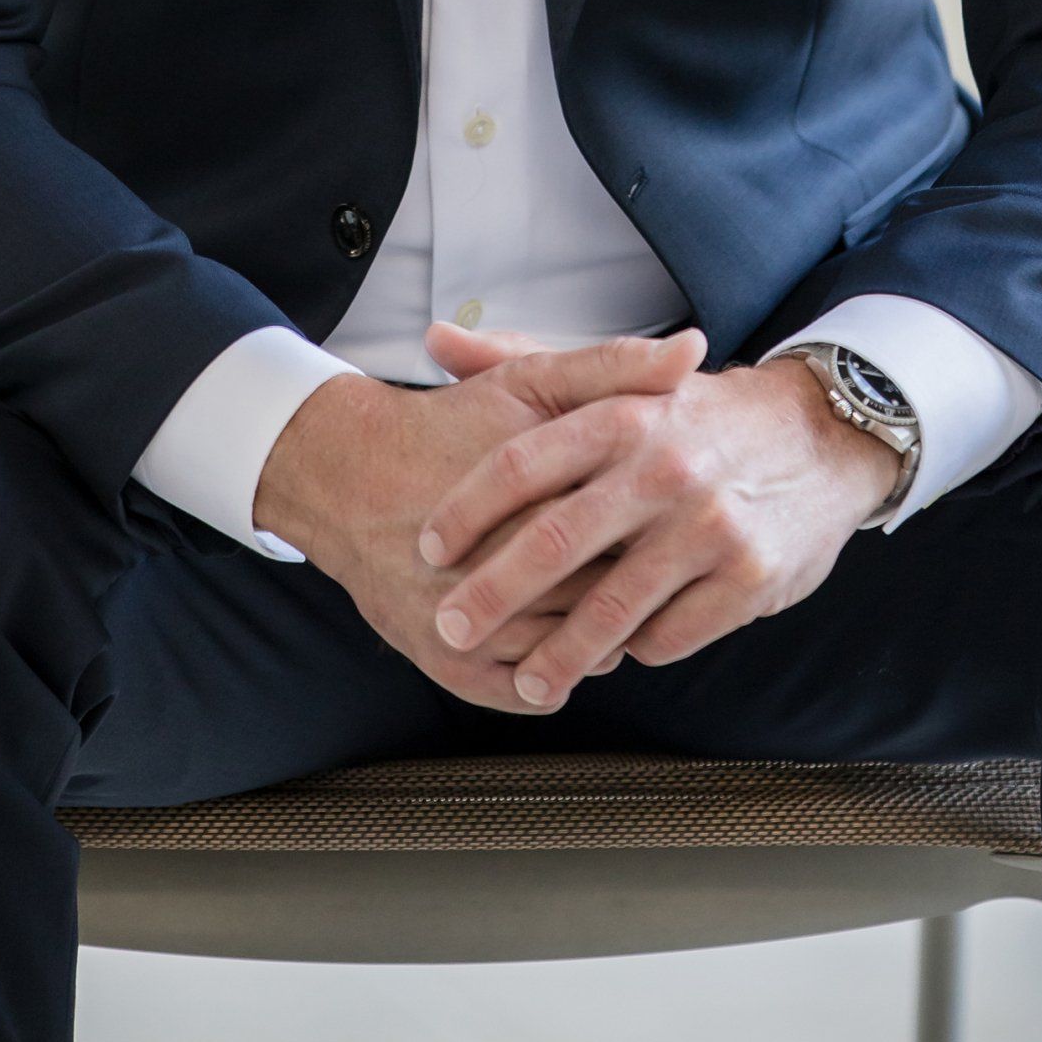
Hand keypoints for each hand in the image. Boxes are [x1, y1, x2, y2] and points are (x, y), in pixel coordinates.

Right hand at [253, 326, 706, 713]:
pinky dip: (557, 677)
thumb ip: (613, 367)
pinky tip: (574, 648)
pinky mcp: (447, 662)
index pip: (624, 532)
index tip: (678, 522)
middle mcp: (493, 566)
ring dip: (603, 639)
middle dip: (637, 588)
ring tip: (625, 612)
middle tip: (661, 575)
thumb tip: (691, 351)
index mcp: (528, 494)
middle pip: (599, 594)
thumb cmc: (449, 424)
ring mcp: (468, 624)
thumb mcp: (529, 381)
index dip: (659, 531)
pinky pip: (524, 691)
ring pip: (566, 650)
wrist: (349, 477)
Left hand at [414, 350, 902, 711]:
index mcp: (624, 414)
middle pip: (557, 541)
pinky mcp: (747, 578)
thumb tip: (436, 340)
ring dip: (559, 654)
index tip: (427, 549)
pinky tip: (616, 655)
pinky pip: (671, 635)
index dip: (467, 510)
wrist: (820, 437)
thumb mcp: (621, 380)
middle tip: (450, 628)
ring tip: (525, 681)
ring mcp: (709, 526)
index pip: (524, 463)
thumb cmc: (697, 416)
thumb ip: (525, 360)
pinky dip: (636, 650)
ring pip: (612, 608)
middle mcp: (663, 467)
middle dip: (493, 593)